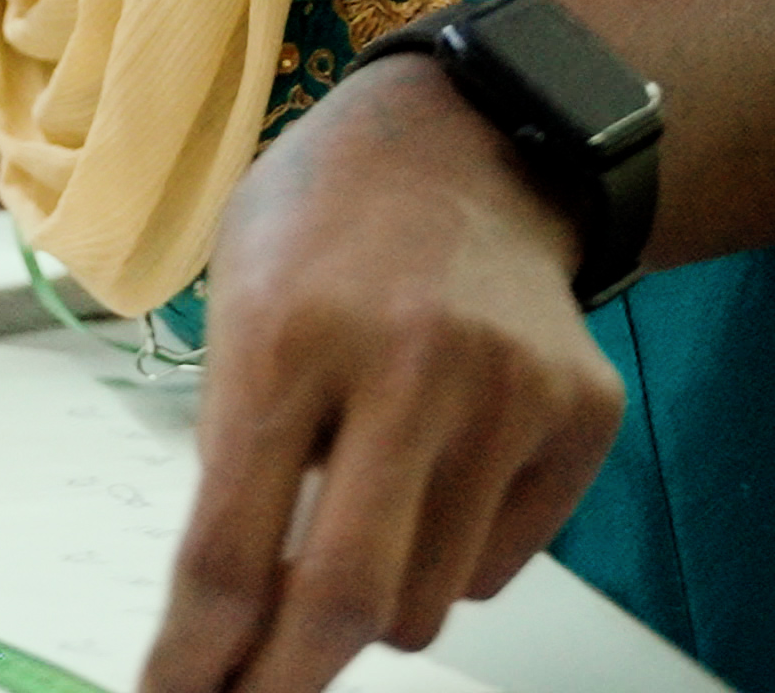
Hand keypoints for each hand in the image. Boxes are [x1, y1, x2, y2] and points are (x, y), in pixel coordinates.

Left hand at [141, 58, 624, 691]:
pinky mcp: (581, 416)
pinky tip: (437, 463)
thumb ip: (232, 448)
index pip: (228, 549)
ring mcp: (509, 391)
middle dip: (284, 681)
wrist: (470, 137)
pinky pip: (497, 567)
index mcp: (288, 332)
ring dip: (372, 599)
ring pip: (423, 601)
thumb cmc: (325, 224)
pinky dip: (450, 554)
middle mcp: (407, 362)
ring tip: (359, 505)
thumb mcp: (236, 303)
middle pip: (343, 601)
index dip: (193, 656)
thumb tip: (228, 616)